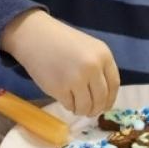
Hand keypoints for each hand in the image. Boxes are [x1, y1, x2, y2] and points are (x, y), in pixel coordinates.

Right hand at [1, 9, 120, 115]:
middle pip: (101, 98)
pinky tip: (65, 99)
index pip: (114, 85)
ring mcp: (77, 79)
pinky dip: (69, 106)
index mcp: (103, 55)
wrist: (35, 36)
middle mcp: (93, 67)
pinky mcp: (60, 89)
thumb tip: (104, 96)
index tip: (106, 106)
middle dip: (96, 108)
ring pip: (86, 106)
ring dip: (82, 110)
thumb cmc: (61, 41)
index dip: (110, 99)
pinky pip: (70, 105)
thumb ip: (98, 67)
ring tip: (76, 107)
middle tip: (90, 111)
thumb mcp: (88, 48)